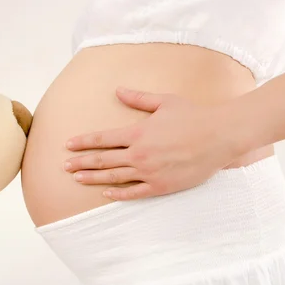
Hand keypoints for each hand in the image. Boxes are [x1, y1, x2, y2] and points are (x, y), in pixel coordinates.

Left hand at [64, 88, 241, 199]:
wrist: (220, 135)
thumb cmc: (193, 115)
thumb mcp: (164, 102)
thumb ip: (138, 98)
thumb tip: (118, 90)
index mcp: (138, 132)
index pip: (102, 139)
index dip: (83, 142)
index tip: (68, 145)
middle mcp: (139, 153)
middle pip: (103, 160)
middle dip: (81, 162)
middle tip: (64, 166)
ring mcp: (150, 171)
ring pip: (114, 177)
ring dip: (93, 178)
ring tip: (77, 179)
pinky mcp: (161, 185)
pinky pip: (135, 192)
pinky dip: (119, 194)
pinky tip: (105, 194)